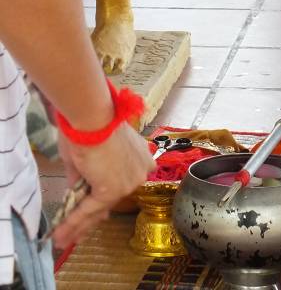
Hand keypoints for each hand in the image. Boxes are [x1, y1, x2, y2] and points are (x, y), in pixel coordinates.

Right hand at [52, 124, 154, 247]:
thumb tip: (77, 190)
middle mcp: (140, 172)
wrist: (94, 118)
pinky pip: (89, 209)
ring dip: (78, 226)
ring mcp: (127, 183)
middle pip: (111, 200)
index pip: (122, 183)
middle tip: (77, 234)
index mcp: (140, 158)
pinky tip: (62, 234)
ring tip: (63, 240)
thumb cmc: (91, 127)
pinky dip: (74, 222)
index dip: (107, 200)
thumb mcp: (90, 152)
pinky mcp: (112, 190)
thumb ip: (85, 174)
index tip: (99, 213)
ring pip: (99, 208)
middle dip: (91, 218)